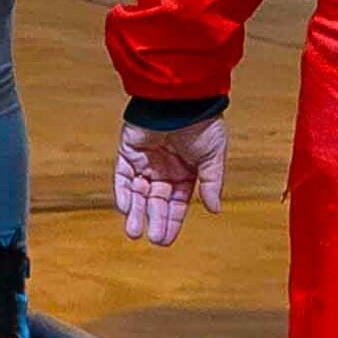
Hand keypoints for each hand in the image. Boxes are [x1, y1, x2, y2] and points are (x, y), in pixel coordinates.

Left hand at [113, 115, 231, 248]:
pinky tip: (126, 207)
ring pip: (137, 193)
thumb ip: (211, 183)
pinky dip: (122, 191)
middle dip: (154, 220)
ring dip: (135, 212)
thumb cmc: (202, 123)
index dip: (171, 222)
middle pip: (156, 202)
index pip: (176, 203)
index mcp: (185, 173)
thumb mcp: (213, 156)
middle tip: (152, 239)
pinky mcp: (128, 150)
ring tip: (134, 232)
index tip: (165, 240)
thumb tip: (214, 209)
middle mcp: (163, 170)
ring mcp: (144, 161)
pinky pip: (122, 175)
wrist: (182, 97)